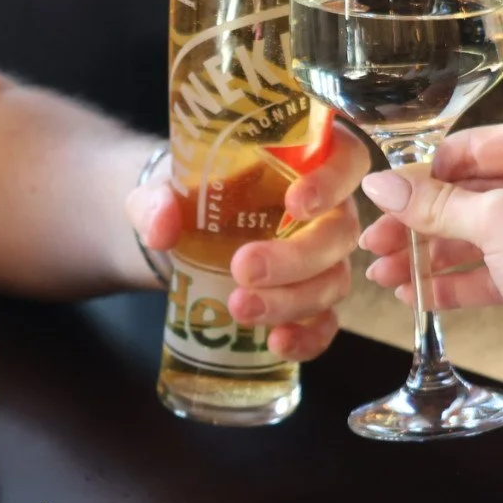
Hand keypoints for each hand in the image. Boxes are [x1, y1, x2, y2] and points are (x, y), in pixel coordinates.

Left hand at [126, 116, 369, 361]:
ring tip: (240, 308)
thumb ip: (157, 201)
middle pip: (339, 233)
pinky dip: (308, 338)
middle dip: (297, 257)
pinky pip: (325, 323)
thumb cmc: (189, 196)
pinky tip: (277, 343)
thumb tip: (161, 228)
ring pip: (333, 281)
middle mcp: (327, 210)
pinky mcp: (312, 302)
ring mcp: (324, 259)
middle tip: (244, 268)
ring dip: (293, 300)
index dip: (332, 181)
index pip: (345, 159)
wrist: (181, 237)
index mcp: (305, 163)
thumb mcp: (164, 189)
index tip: (295, 202)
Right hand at [356, 117, 502, 380]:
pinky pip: (497, 262)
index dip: (425, 174)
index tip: (387, 194)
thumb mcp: (491, 222)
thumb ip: (432, 203)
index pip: (476, 146)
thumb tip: (382, 184)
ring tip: (386, 273)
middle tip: (377, 239)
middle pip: (474, 192)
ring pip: (481, 230)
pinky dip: (459, 277)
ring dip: (431, 253)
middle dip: (421, 222)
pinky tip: (418, 292)